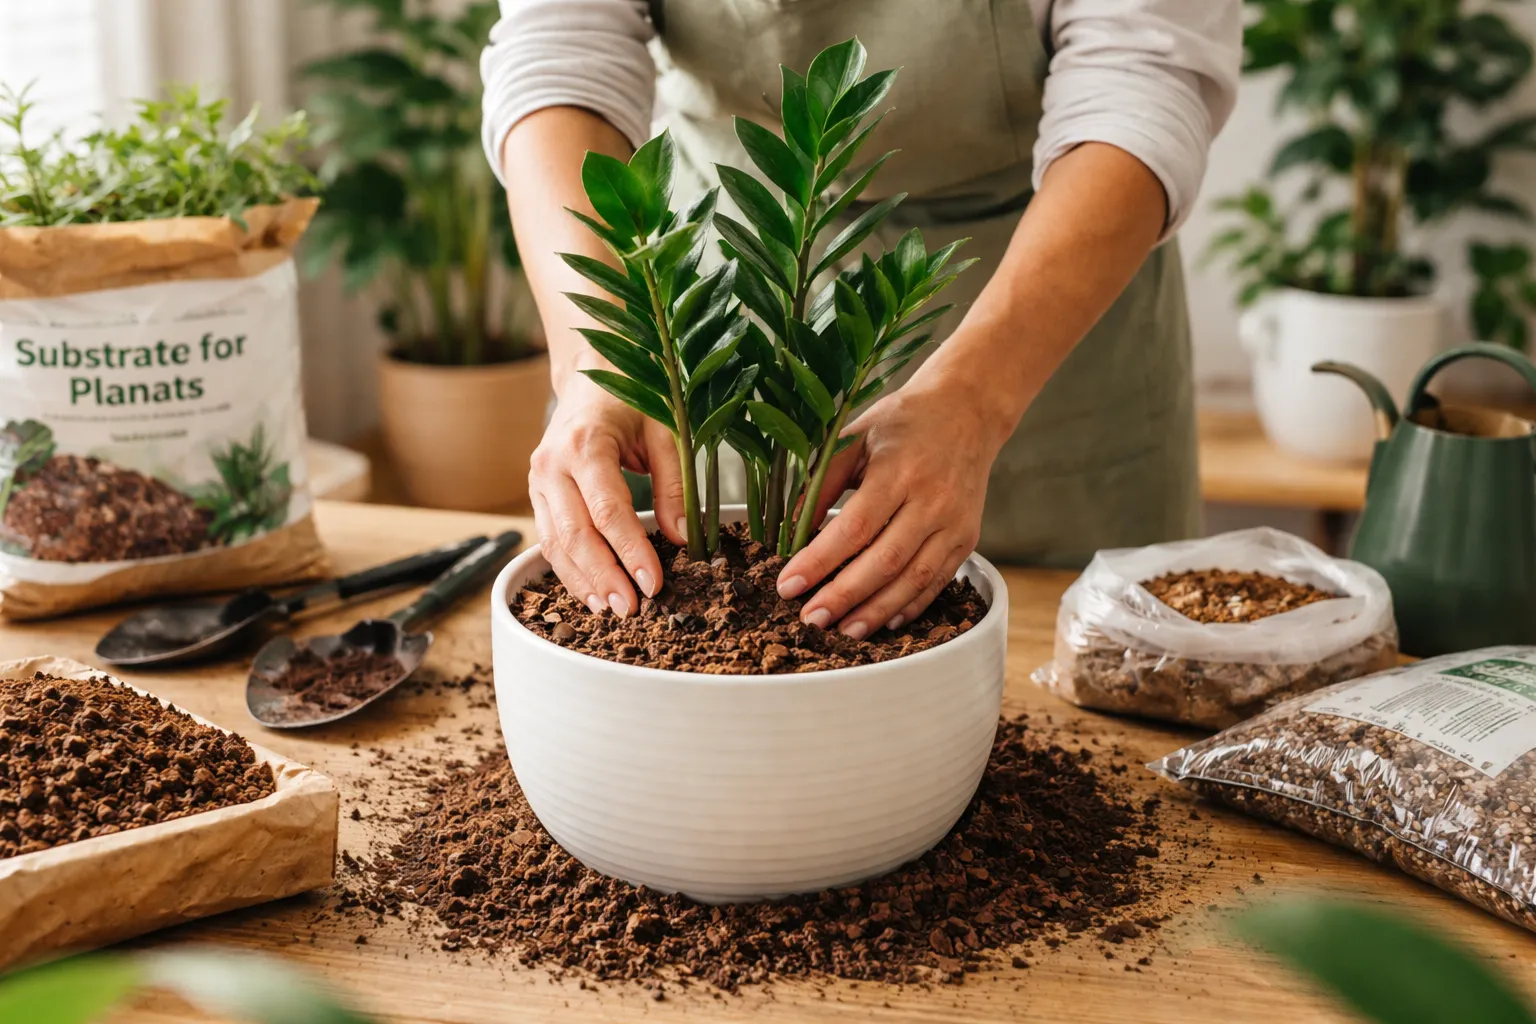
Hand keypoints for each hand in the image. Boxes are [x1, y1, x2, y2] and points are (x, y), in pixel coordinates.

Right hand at [529, 369, 686, 616]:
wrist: (592, 372)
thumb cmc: (633, 396)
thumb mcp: (665, 431)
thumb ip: (674, 484)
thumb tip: (685, 538)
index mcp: (584, 444)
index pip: (607, 511)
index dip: (630, 552)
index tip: (653, 583)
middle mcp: (552, 464)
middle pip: (575, 534)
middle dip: (604, 576)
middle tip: (631, 609)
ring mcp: (537, 480)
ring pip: (554, 543)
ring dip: (582, 581)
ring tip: (610, 610)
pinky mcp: (536, 494)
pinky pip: (548, 540)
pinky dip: (568, 570)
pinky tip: (591, 592)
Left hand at [775, 375, 1005, 637]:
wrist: (968, 412)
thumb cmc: (902, 422)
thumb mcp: (856, 436)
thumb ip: (823, 482)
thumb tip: (790, 529)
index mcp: (898, 470)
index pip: (854, 527)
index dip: (820, 561)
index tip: (788, 585)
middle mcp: (931, 500)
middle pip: (884, 561)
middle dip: (844, 596)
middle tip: (810, 619)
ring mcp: (954, 523)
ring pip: (913, 579)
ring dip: (876, 611)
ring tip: (843, 632)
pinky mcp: (967, 538)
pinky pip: (937, 581)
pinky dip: (910, 606)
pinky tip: (884, 621)